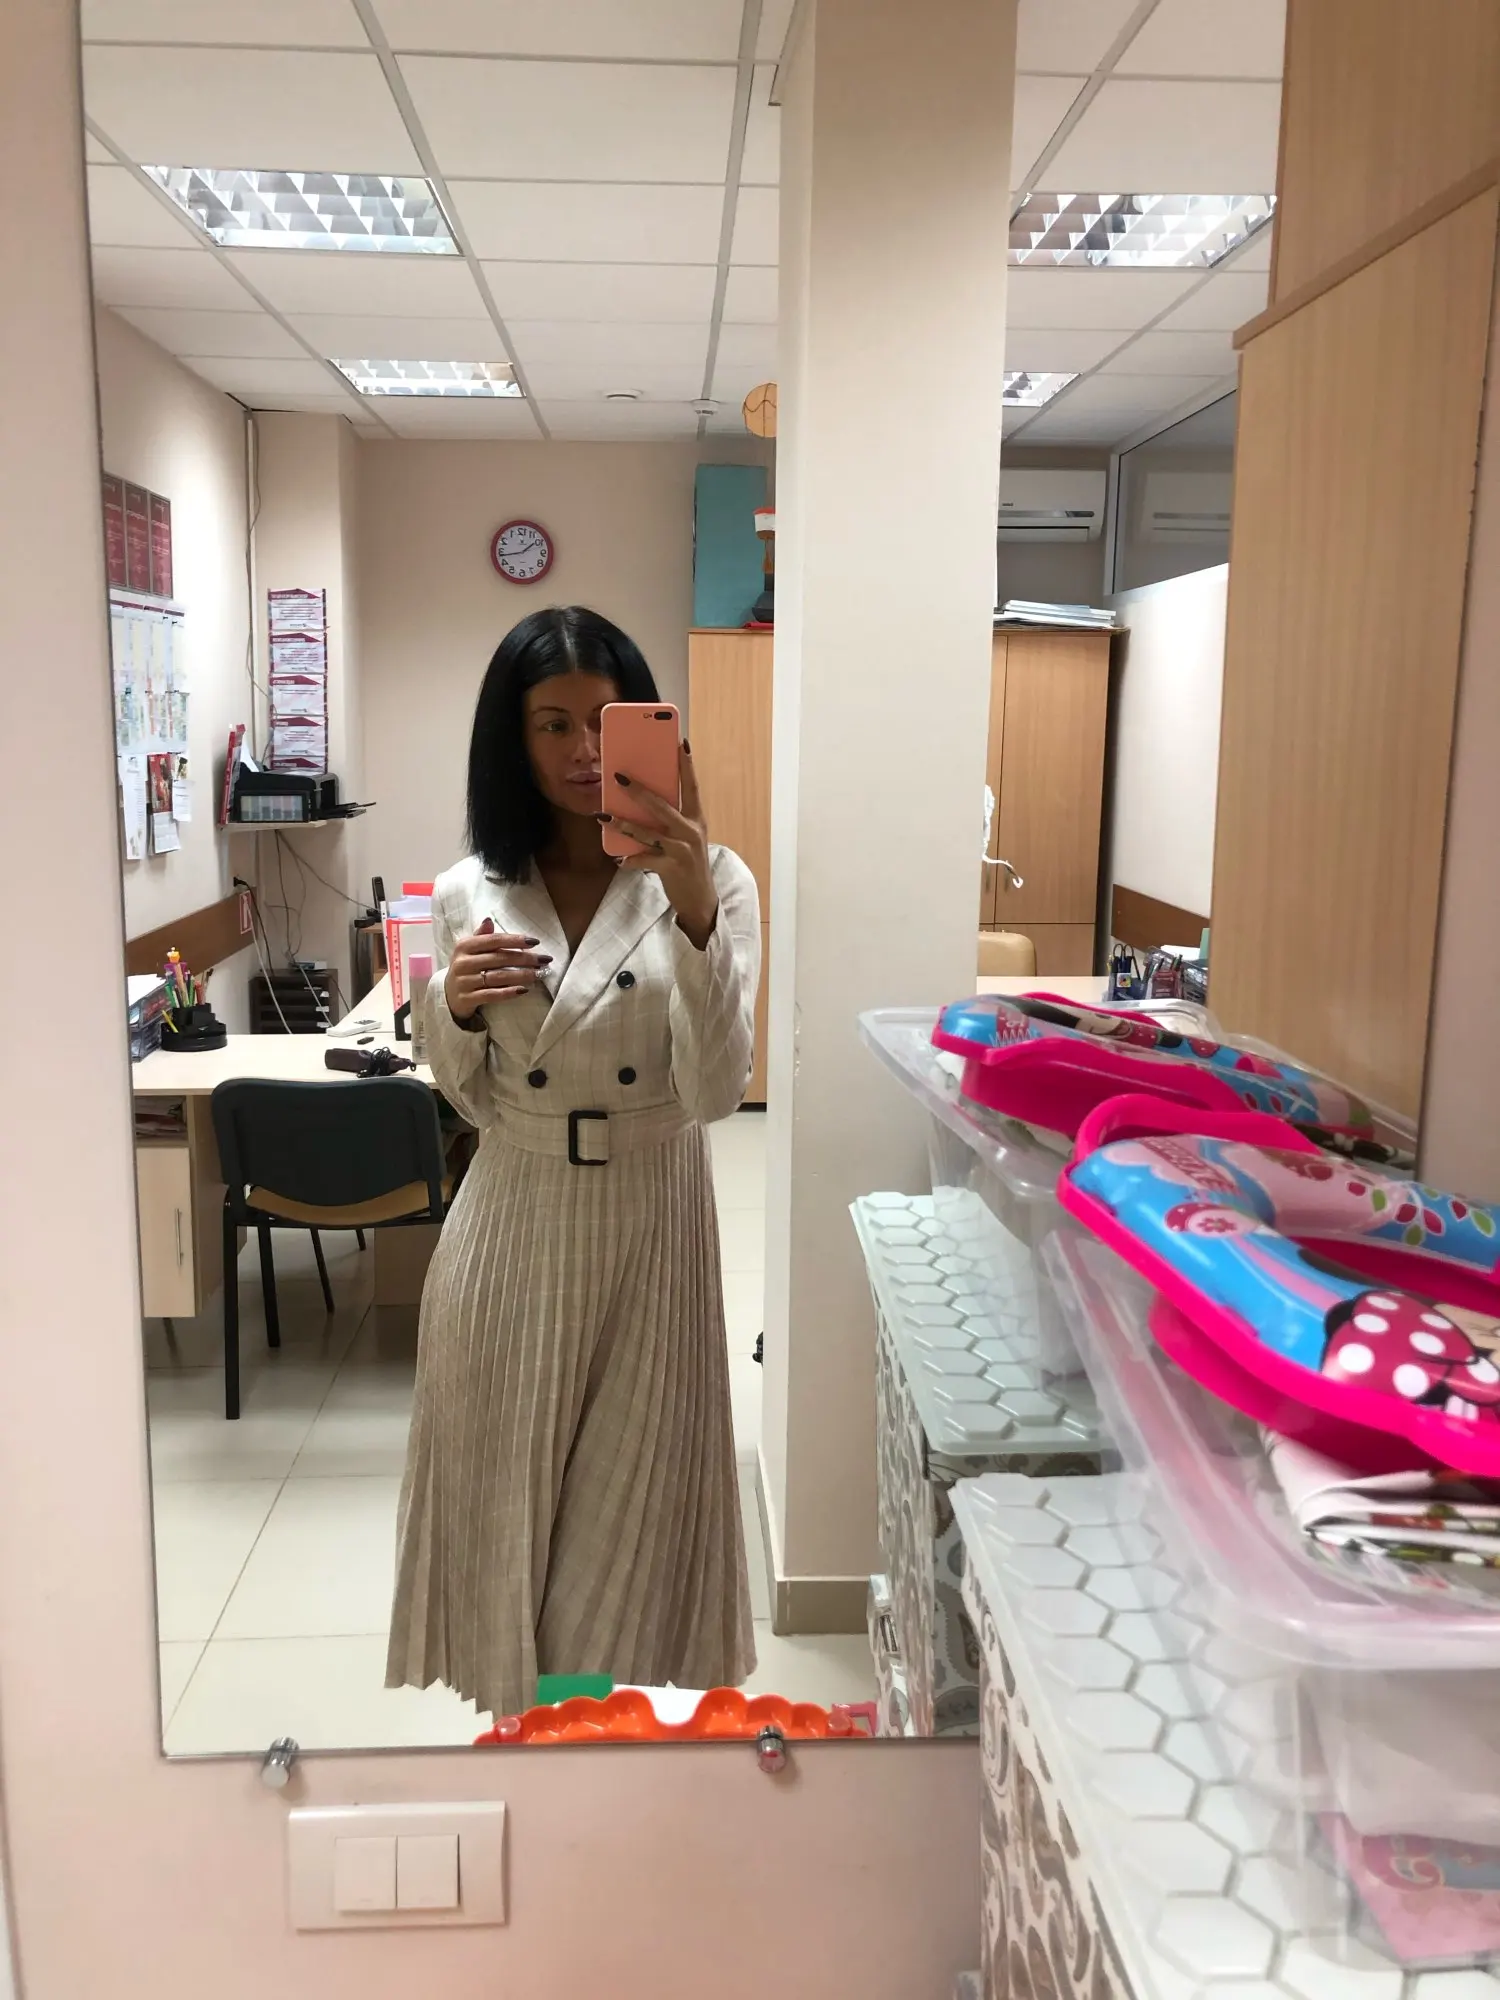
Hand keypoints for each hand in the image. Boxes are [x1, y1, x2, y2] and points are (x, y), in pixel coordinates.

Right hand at [444, 917, 552, 1020]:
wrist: (449, 995)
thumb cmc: (466, 967)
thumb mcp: (470, 950)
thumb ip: (482, 936)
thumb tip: (489, 919)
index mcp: (464, 946)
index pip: (493, 940)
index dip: (515, 940)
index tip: (535, 941)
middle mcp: (462, 963)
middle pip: (499, 958)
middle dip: (524, 959)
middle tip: (544, 960)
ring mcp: (464, 982)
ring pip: (497, 977)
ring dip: (521, 975)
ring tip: (539, 974)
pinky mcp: (466, 999)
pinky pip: (491, 995)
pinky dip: (509, 993)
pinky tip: (524, 990)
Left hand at [603, 743, 718, 948]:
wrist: (700, 900)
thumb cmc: (688, 863)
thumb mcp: (685, 837)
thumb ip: (670, 820)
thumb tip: (642, 801)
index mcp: (696, 819)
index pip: (692, 786)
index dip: (686, 765)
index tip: (680, 742)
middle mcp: (691, 830)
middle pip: (662, 805)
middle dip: (639, 790)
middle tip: (619, 777)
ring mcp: (682, 849)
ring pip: (647, 832)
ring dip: (623, 824)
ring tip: (603, 815)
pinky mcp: (672, 867)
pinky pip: (645, 859)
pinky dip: (630, 859)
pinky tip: (618, 858)